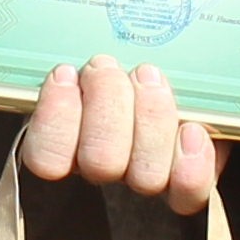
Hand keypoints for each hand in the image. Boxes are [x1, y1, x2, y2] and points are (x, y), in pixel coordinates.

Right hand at [15, 57, 218, 239]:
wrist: (189, 70)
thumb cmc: (129, 58)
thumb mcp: (96, 46)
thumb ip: (79, 61)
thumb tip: (67, 60)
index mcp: (67, 142)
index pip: (47, 160)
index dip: (55, 119)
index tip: (65, 74)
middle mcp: (103, 165)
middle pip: (100, 162)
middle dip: (107, 103)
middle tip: (108, 66)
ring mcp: (144, 176)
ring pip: (144, 175)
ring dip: (150, 118)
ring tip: (148, 77)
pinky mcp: (185, 183)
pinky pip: (187, 192)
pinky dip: (191, 161)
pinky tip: (192, 129)